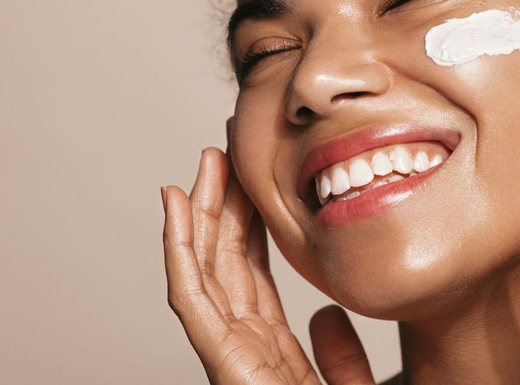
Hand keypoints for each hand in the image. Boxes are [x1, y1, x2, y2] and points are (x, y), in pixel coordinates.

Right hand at [161, 134, 375, 383]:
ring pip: (203, 271)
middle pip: (223, 266)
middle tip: (221, 155)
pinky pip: (192, 299)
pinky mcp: (225, 365)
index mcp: (272, 352)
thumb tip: (326, 316)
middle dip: (220, 208)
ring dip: (198, 215)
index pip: (251, 277)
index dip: (246, 227)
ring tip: (201, 165)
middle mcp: (244, 350)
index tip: (250, 181)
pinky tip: (178, 205)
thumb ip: (340, 355)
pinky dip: (180, 248)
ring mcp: (229, 357)